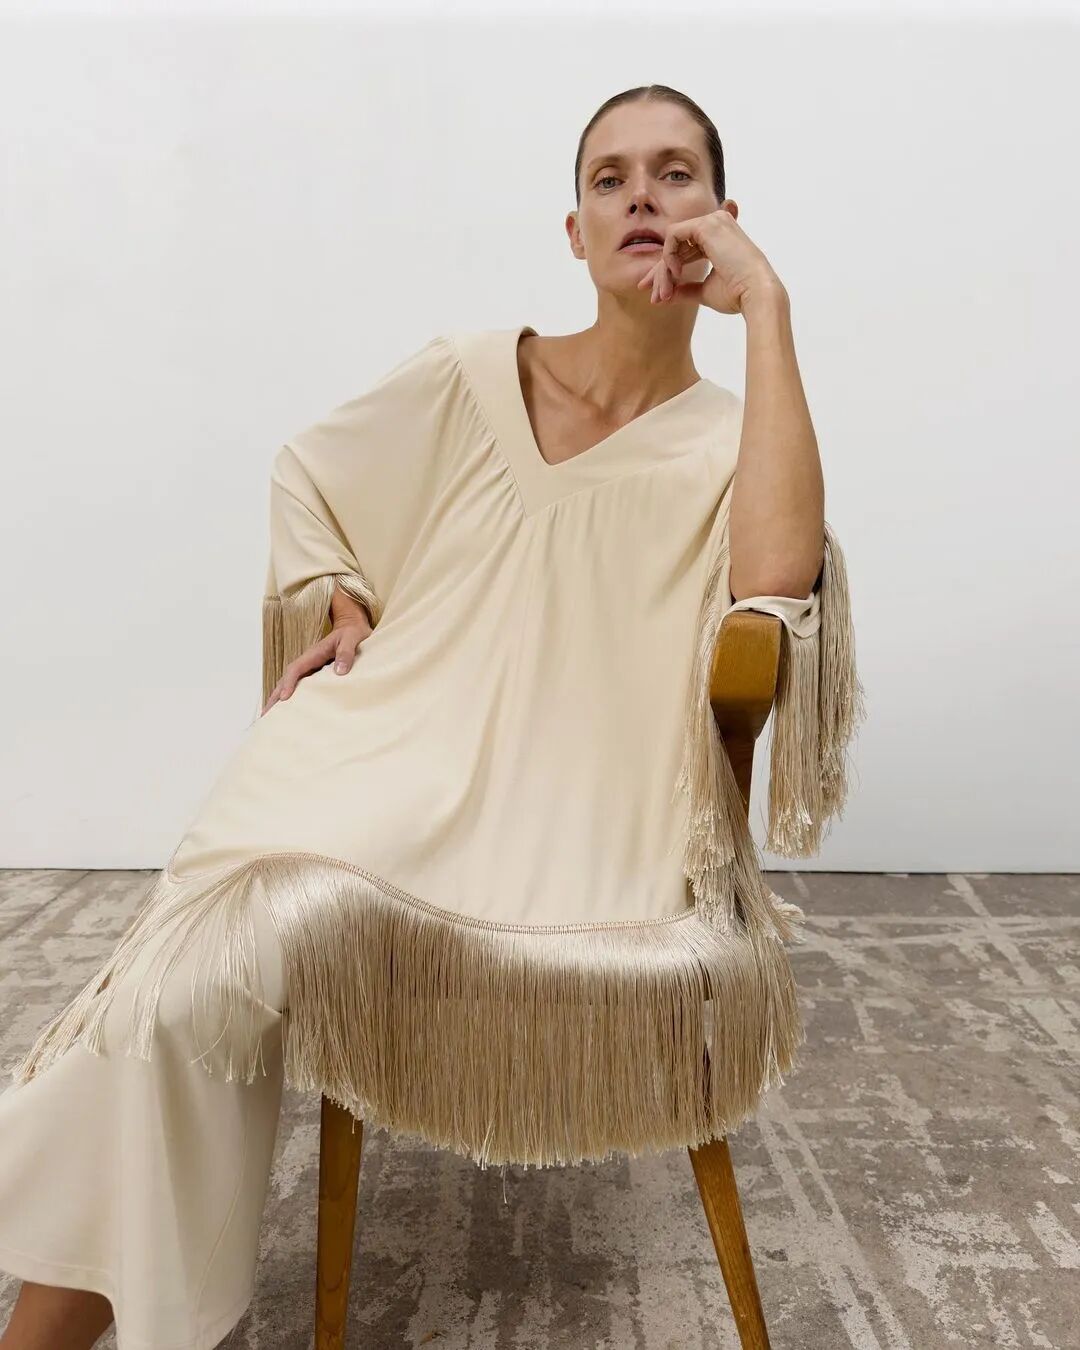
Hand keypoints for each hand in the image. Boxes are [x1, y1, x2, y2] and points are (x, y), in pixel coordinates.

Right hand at [260, 617, 371, 715]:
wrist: (353, 627)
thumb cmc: (352, 633)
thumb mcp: (351, 639)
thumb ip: (346, 653)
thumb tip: (339, 672)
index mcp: (313, 654)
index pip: (295, 669)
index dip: (288, 683)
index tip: (284, 698)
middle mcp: (308, 662)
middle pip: (286, 679)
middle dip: (275, 696)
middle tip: (266, 714)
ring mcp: (311, 669)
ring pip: (291, 684)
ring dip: (280, 699)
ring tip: (271, 717)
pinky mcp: (317, 675)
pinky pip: (302, 687)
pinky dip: (294, 698)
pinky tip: (291, 711)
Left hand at [636, 204, 783, 314]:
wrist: (755, 294)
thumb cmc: (737, 294)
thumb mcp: (705, 291)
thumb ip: (686, 289)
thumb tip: (667, 295)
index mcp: (719, 239)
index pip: (685, 250)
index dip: (667, 270)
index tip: (656, 293)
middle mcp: (716, 224)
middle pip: (676, 247)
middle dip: (660, 273)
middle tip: (651, 295)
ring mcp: (712, 221)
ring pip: (672, 242)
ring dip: (663, 270)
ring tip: (664, 293)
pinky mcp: (706, 224)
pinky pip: (673, 236)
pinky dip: (668, 256)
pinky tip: (675, 274)